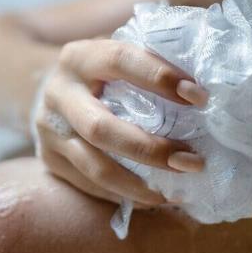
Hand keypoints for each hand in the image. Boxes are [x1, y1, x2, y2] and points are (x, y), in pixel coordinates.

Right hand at [31, 39, 208, 208]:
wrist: (48, 89)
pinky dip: (126, 195)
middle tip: (193, 161)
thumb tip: (203, 86)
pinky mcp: (50, 160)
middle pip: (102, 128)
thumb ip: (149, 61)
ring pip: (95, 167)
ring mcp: (50, 131)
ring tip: (178, 191)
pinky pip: (91, 185)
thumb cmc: (102, 72)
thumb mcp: (115, 56)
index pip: (119, 61)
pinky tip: (155, 196)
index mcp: (79, 58)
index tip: (199, 97)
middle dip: (151, 149)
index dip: (159, 77)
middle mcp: (59, 93)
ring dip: (140, 183)